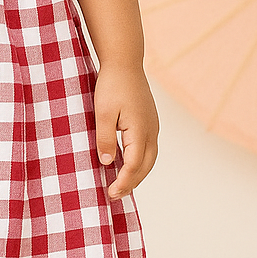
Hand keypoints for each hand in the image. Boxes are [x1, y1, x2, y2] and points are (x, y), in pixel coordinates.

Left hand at [93, 64, 158, 199]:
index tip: (110, 192)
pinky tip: (127, 164)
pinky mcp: (149, 121)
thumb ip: (106, 138)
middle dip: (131, 183)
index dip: (123, 181)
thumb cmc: (112, 85)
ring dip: (137, 174)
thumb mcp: (103, 112)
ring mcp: (153, 126)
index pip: (134, 165)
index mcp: (140, 130)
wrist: (125, 62)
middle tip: (114, 195)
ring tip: (121, 185)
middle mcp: (151, 130)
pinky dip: (139, 162)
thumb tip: (108, 163)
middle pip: (146, 166)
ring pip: (150, 158)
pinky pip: (148, 148)